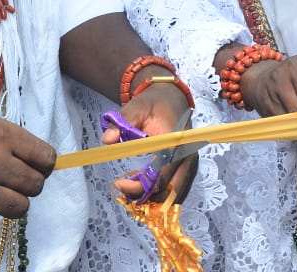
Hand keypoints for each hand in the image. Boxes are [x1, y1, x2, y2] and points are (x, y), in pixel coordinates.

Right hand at [0, 109, 54, 234]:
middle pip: (36, 186)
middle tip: (11, 179)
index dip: (43, 164)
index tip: (34, 166)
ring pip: (20, 209)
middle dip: (27, 183)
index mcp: (0, 135)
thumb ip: (14, 141)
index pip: (46, 159)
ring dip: (11, 203)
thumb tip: (42, 164)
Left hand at [105, 83, 196, 201]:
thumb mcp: (136, 107)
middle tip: (124, 194)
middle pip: (170, 191)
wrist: (171, 98)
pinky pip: (175, 188)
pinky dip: (159, 194)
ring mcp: (190, 163)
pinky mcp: (187, 167)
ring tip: (130, 194)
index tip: (119, 184)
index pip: (160, 175)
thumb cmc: (153, 104)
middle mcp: (188, 156)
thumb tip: (107, 139)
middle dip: (147, 198)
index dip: (140, 186)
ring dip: (153, 199)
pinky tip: (142, 190)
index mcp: (176, 143)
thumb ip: (122, 122)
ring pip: (174, 194)